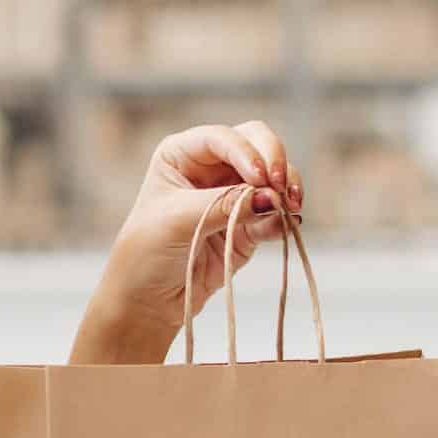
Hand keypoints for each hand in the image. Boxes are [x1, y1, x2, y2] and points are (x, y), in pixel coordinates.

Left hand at [72, 123, 302, 364]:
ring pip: (274, 176)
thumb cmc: (146, 252)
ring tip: (290, 209)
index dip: (246, 151)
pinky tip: (288, 225)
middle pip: (258, 143)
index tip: (259, 177)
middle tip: (281, 187)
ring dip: (286, 188)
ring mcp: (234, 194)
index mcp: (183, 153)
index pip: (223, 138)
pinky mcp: (250, 225)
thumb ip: (223, 205)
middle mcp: (211, 167)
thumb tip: (271, 198)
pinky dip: (286, 217)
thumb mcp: (176, 221)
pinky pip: (277, 214)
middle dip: (274, 161)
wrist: (148, 299)